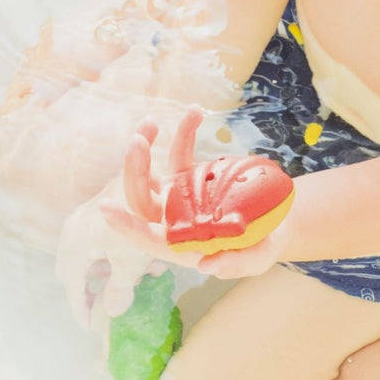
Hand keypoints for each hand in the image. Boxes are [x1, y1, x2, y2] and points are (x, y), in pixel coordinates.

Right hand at [55, 177, 167, 356]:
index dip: (81, 308)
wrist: (147, 174)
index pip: (72, 286)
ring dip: (108, 268)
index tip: (89, 326)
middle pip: (75, 269)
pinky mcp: (100, 205)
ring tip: (134, 279)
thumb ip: (120, 289)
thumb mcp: (132, 261)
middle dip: (93, 288)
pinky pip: (98, 238)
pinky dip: (112, 252)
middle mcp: (73, 229)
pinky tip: (137, 256)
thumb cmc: (140, 222)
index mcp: (75, 247)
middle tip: (104, 304)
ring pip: (90, 252)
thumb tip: (111, 313)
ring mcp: (84, 216)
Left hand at [100, 107, 291, 279]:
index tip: (106, 208)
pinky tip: (194, 113)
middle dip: (134, 171)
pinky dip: (184, 132)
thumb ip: (236, 264)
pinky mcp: (190, 177)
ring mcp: (178, 196)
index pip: (148, 237)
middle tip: (138, 142)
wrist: (273, 219)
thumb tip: (208, 266)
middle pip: (141, 198)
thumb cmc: (263, 245)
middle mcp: (172, 220)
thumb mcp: (258, 258)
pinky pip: (181, 152)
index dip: (126, 226)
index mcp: (182, 243)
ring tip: (150, 123)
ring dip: (145, 148)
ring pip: (150, 174)